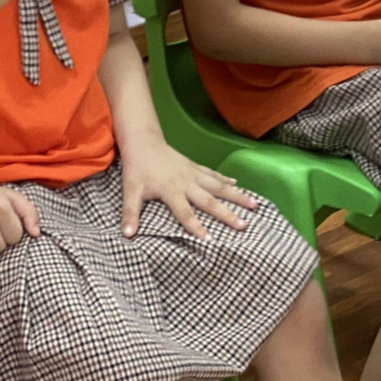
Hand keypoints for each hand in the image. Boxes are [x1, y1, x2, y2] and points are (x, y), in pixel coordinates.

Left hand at [118, 143, 257, 237]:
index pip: (185, 212)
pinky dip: (225, 180)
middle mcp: (186, 182)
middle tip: (243, 225)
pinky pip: (213, 174)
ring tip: (253, 204)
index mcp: (171, 190)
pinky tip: (237, 185)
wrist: (143, 141)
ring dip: (236, 195)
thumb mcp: (130, 190)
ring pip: (218, 186)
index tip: (209, 239)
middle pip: (209, 200)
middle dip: (226, 213)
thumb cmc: (137, 167)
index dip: (195, 226)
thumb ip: (130, 212)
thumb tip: (127, 234)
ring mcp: (193, 173)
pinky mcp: (195, 166)